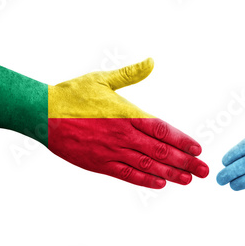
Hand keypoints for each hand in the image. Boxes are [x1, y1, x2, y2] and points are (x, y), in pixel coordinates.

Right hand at [48, 58, 208, 188]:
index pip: (161, 129)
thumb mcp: (102, 79)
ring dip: (170, 173)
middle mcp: (122, 134)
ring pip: (147, 165)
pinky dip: (144, 180)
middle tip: (203, 170)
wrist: (40, 112)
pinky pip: (126, 174)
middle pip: (160, 150)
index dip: (181, 140)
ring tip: (188, 180)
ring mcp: (110, 150)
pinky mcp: (98, 163)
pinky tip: (160, 184)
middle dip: (185, 161)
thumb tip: (152, 62)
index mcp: (126, 113)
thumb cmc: (72, 94)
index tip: (198, 148)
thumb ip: (130, 74)